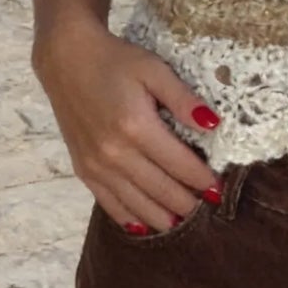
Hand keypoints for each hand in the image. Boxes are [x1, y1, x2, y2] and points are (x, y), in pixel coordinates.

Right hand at [32, 17, 224, 234]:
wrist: (67, 60)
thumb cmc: (116, 60)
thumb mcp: (154, 70)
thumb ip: (183, 99)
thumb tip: (214, 124)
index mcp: (137, 127)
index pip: (179, 163)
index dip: (202, 178)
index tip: (220, 188)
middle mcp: (115, 154)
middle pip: (160, 189)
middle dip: (187, 202)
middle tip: (208, 209)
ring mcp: (96, 165)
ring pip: (135, 203)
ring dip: (161, 217)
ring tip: (183, 224)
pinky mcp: (83, 169)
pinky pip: (108, 203)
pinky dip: (128, 218)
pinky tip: (143, 227)